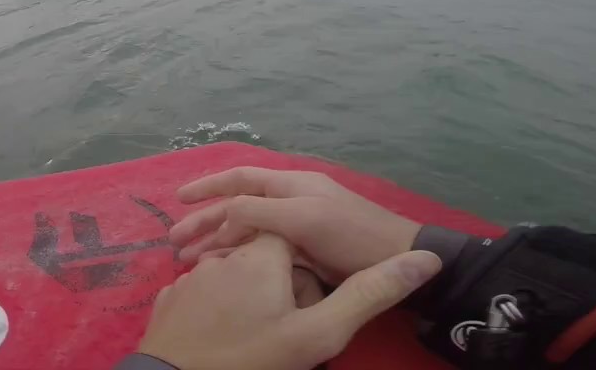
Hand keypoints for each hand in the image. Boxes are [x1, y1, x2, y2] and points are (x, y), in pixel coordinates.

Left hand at [137, 233, 440, 369]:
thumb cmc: (252, 358)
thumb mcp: (319, 333)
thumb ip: (368, 294)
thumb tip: (426, 259)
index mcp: (259, 255)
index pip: (291, 237)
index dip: (307, 266)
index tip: (310, 299)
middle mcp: (221, 257)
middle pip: (258, 257)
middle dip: (276, 287)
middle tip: (283, 328)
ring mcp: (188, 278)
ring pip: (228, 276)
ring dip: (244, 299)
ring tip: (253, 336)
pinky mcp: (168, 300)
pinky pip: (200, 295)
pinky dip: (215, 310)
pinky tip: (222, 336)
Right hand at [169, 167, 421, 282]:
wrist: (397, 262)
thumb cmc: (350, 235)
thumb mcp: (303, 218)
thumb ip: (260, 212)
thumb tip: (224, 211)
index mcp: (290, 185)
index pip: (240, 179)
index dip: (208, 187)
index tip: (179, 200)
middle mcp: (290, 201)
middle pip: (238, 207)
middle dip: (205, 222)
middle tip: (176, 242)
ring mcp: (297, 227)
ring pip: (247, 232)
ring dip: (218, 243)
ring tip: (190, 262)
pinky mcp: (304, 251)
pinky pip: (262, 250)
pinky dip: (240, 257)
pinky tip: (223, 272)